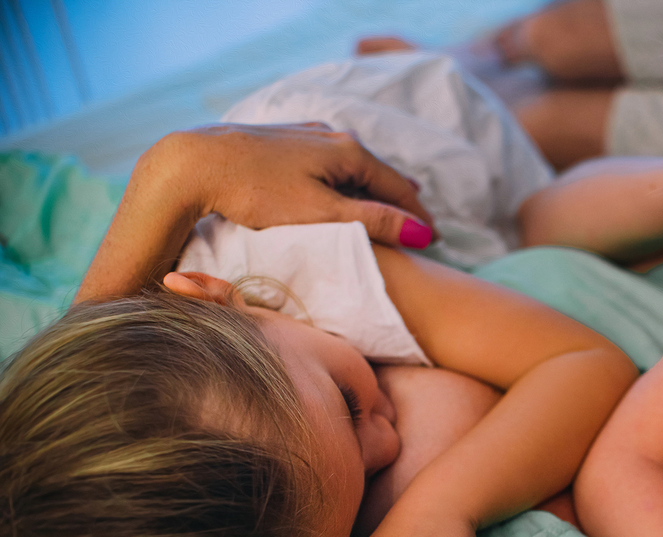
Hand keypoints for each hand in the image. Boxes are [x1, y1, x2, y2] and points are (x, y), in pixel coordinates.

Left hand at [159, 122, 437, 245]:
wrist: (194, 163)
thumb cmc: (257, 192)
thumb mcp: (322, 213)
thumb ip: (373, 222)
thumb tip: (421, 232)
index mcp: (349, 152)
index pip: (397, 187)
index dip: (417, 216)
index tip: (434, 240)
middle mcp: (331, 135)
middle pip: (378, 172)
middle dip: (399, 199)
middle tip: (418, 226)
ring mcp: (304, 134)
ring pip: (352, 165)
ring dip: (372, 187)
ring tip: (388, 205)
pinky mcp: (280, 140)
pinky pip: (327, 161)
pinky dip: (344, 178)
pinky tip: (339, 183)